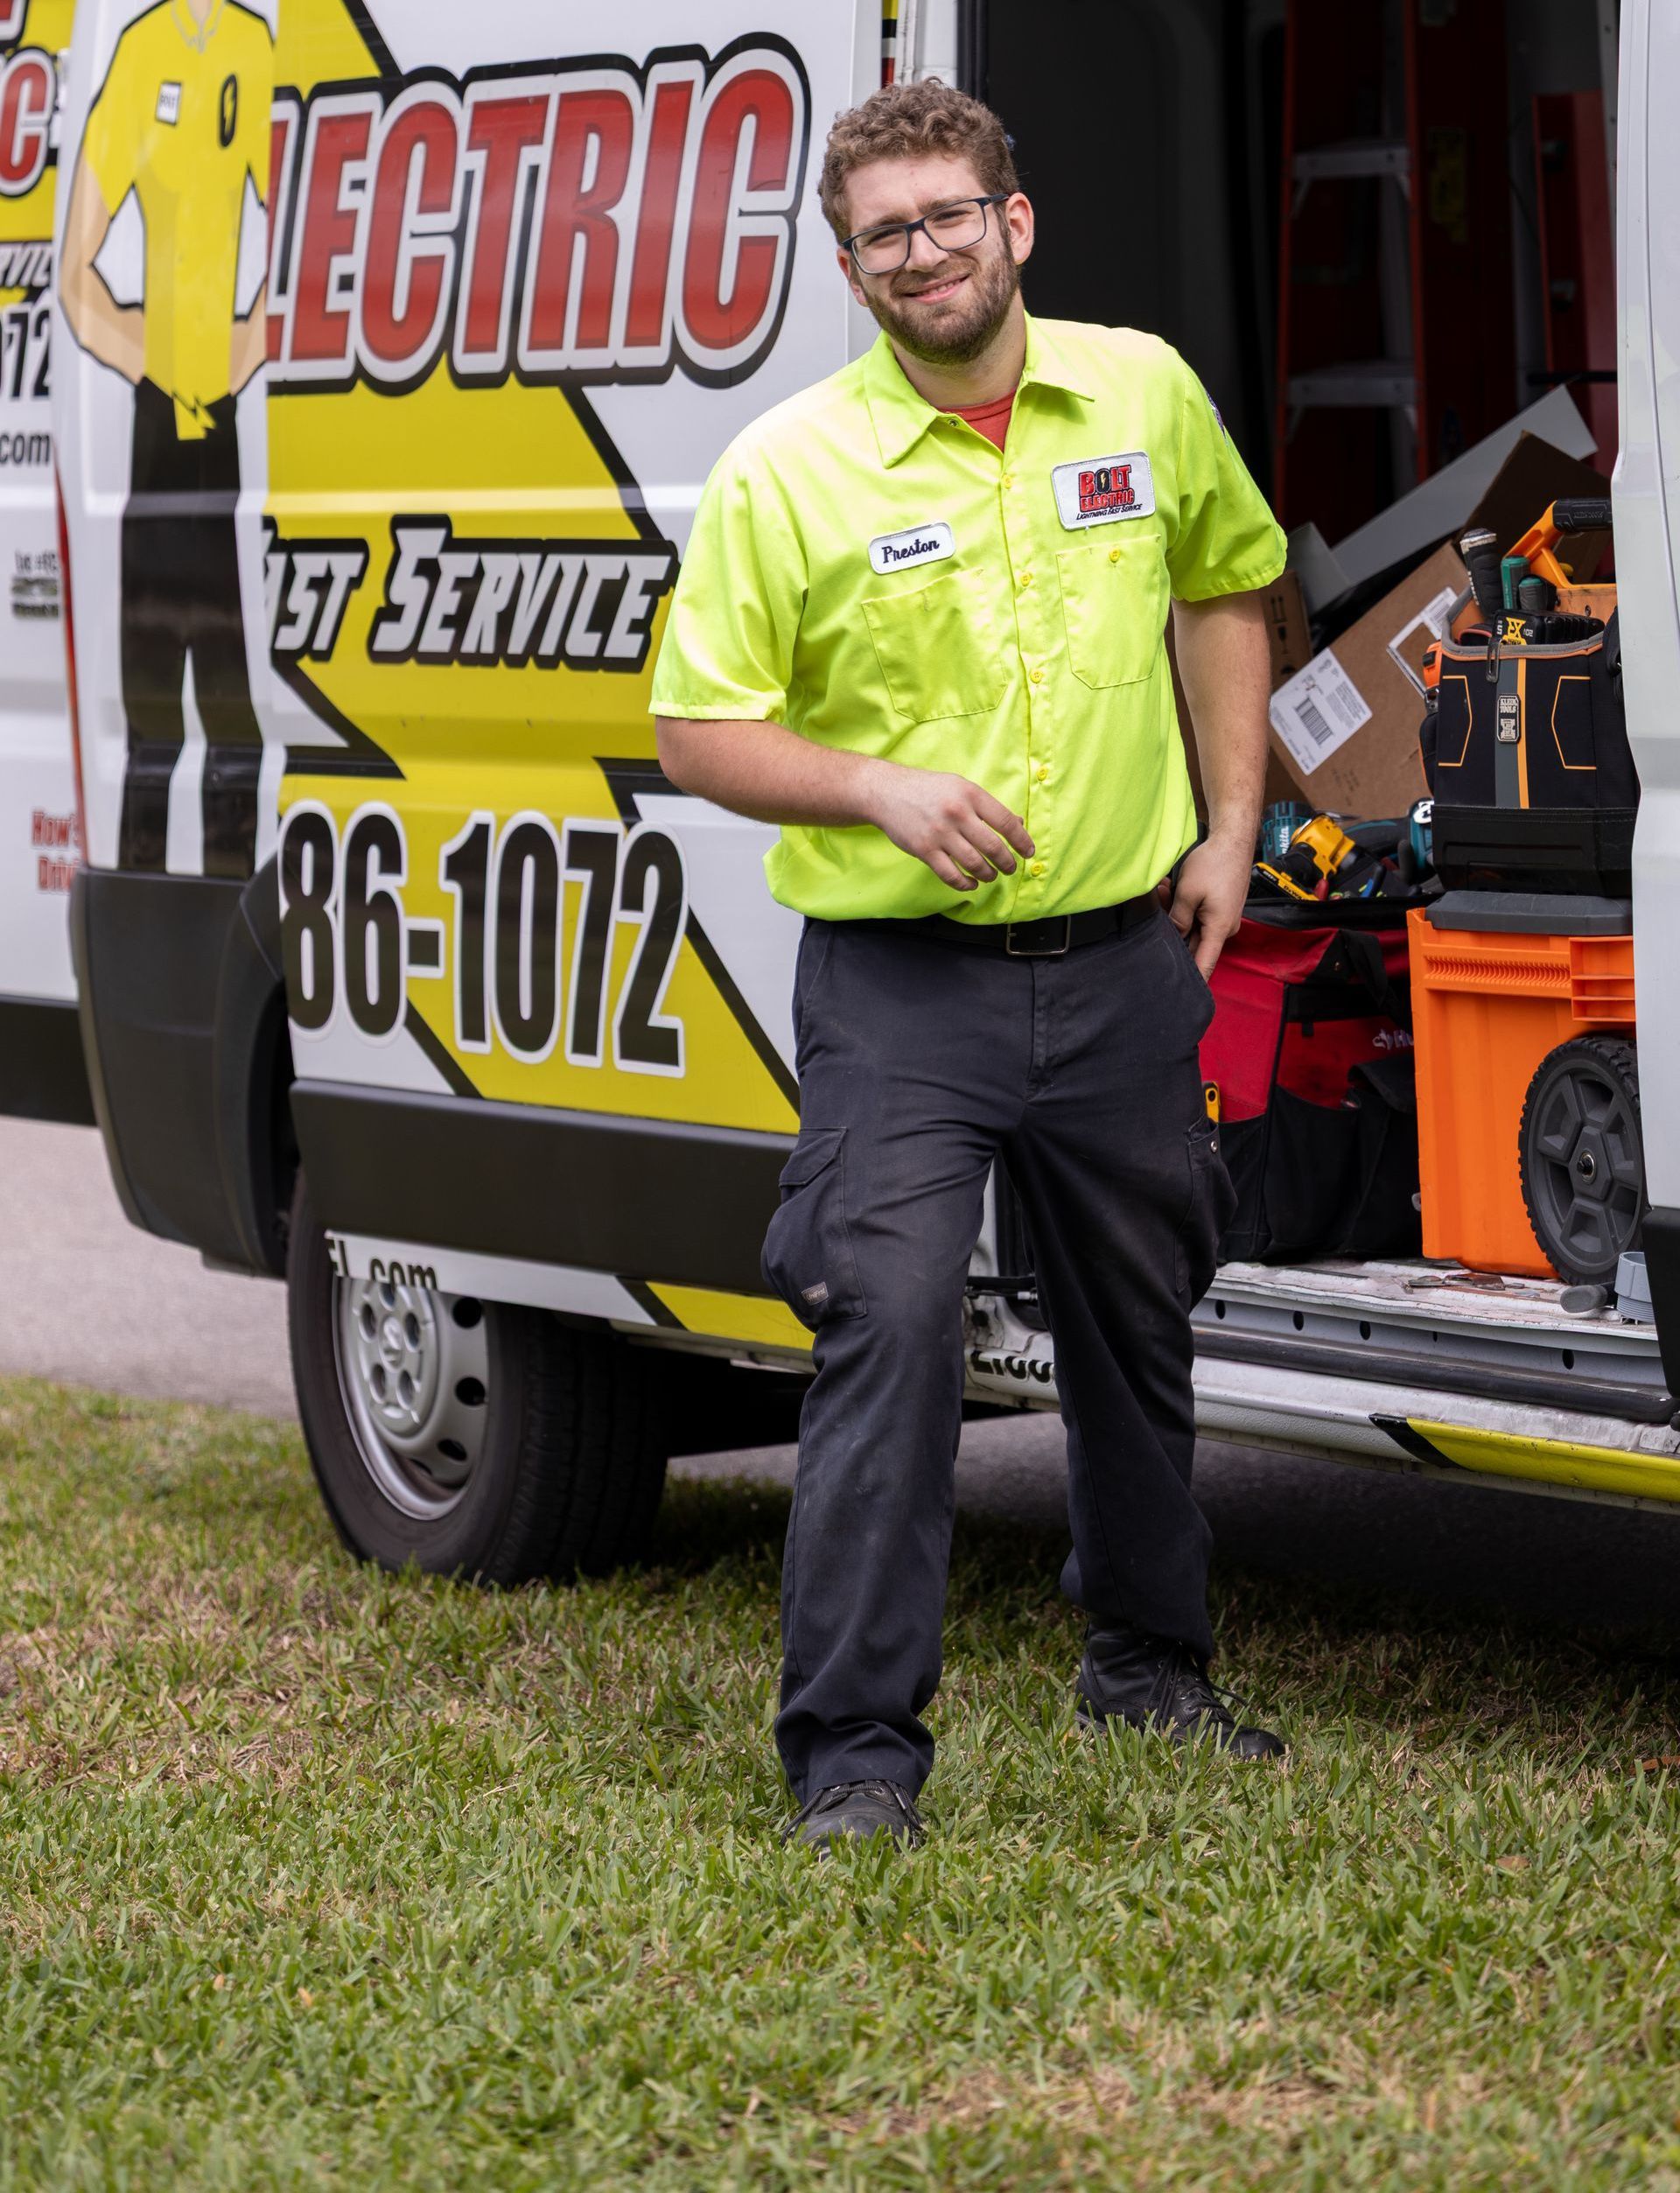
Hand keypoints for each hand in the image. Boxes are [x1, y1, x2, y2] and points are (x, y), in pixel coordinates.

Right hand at [864, 763, 1034, 891]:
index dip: (1022, 840)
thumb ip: (987, 806)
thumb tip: (1017, 824)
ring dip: (988, 874)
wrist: (887, 792)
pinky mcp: (925, 850)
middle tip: (1010, 868)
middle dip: (1007, 862)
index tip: (1028, 852)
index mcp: (970, 795)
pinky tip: (972, 883)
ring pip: (974, 863)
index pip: (1005, 822)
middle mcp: (957, 813)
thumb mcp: (960, 787)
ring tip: (992, 875)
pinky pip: (951, 875)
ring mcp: (940, 833)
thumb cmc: (928, 789)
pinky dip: (965, 883)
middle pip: (993, 846)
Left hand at [1168, 831, 1251, 979]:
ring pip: (1192, 926)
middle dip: (1172, 933)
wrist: (1233, 840)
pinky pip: (1197, 914)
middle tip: (1158, 911)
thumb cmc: (1214, 864)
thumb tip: (1173, 937)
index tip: (1182, 997)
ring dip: (1176, 914)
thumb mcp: (1188, 893)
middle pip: (1193, 944)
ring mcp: (1222, 917)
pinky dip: (1184, 906)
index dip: (1194, 981)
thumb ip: (1178, 920)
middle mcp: (1223, 928)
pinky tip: (1171, 889)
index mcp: (1218, 929)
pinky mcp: (1219, 907)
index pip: (1204, 964)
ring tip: (1165, 891)